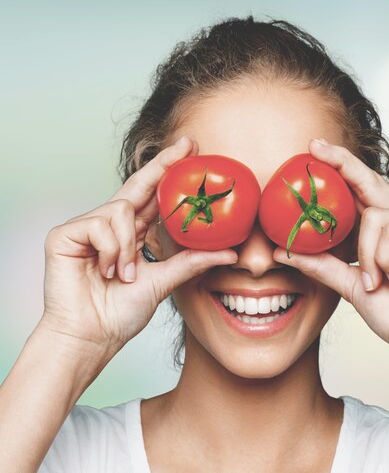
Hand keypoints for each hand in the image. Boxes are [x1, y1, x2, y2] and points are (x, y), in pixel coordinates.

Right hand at [42, 136, 236, 352]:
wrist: (91, 336)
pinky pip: (99, 225)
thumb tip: (231, 252)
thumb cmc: (120, 313)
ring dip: (127, 246)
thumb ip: (192, 263)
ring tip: (122, 274)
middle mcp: (109, 224)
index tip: (190, 149)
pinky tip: (104, 270)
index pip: (152, 195)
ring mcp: (85, 227)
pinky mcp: (64, 234)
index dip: (168, 170)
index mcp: (131, 233)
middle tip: (187, 145)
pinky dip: (109, 250)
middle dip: (163, 164)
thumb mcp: (164, 282)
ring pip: (121, 210)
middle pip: (138, 185)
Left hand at [274, 139, 388, 361]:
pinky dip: (383, 258)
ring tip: (377, 280)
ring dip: (367, 254)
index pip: (363, 189)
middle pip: (371, 183)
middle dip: (342, 164)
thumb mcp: (350, 285)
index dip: (341, 167)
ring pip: (375, 216)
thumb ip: (322, 264)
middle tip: (314, 148)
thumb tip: (281, 251)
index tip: (315, 150)